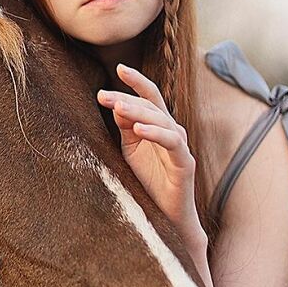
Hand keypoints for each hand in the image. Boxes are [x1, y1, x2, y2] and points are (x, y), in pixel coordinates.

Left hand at [97, 63, 204, 248]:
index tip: (118, 68)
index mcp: (158, 126)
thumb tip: (116, 104)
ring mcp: (179, 146)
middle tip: (103, 95)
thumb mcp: (130, 150)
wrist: (165, 218)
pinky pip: (172, 143)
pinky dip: (156, 133)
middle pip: (152, 105)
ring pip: (161, 120)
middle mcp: (171, 131)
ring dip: (139, 112)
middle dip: (126, 97)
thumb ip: (125, 127)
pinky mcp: (184, 163)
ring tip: (118, 107)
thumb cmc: (148, 182)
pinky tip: (139, 129)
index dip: (136, 82)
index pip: (149, 97)